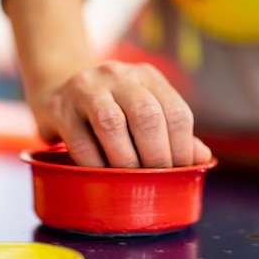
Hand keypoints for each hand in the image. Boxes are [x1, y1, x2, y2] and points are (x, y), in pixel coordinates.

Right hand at [29, 60, 211, 167]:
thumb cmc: (108, 109)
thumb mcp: (141, 112)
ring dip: (125, 161)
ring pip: (112, 124)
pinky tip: (102, 175)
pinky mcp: (59, 107)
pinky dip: (96, 165)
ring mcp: (86, 88)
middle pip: (147, 116)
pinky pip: (81, 141)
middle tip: (154, 182)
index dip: (182, 149)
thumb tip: (202, 158)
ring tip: (129, 181)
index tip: (179, 174)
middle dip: (156, 157)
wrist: (55, 90)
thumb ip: (170, 132)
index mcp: (147, 77)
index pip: (177, 112)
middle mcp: (119, 76)